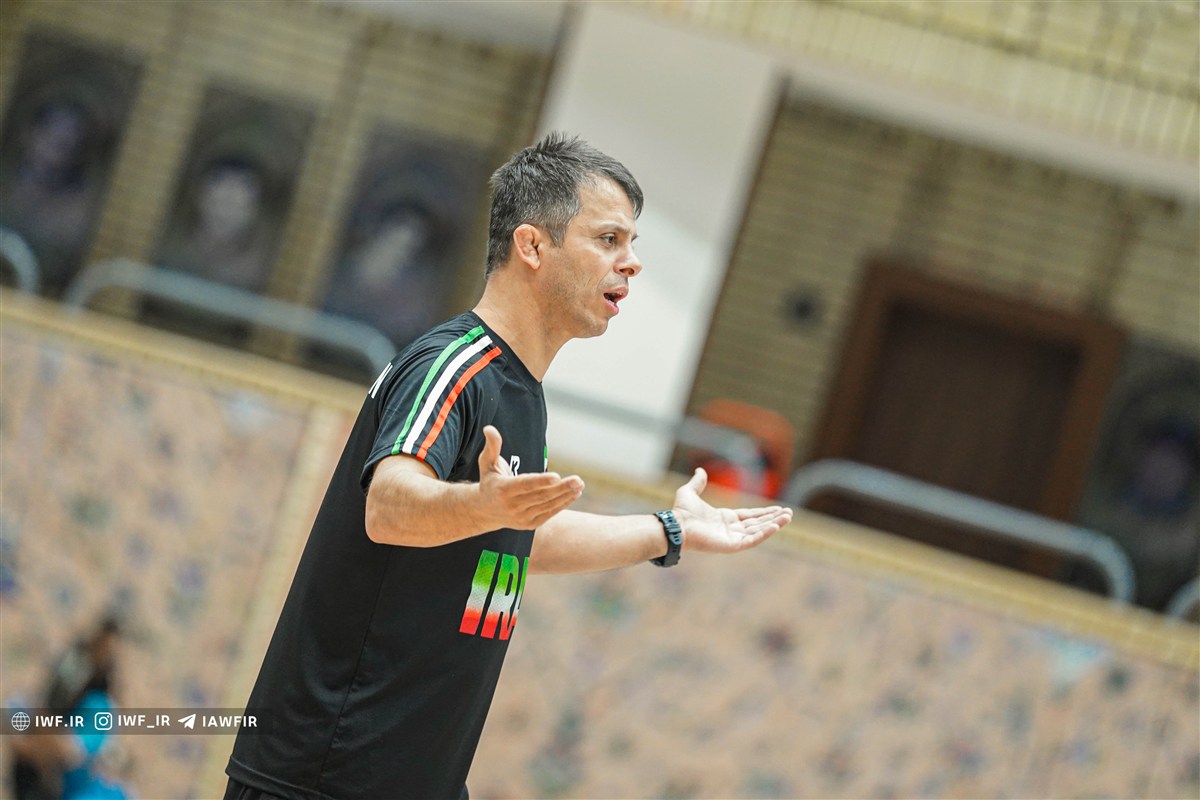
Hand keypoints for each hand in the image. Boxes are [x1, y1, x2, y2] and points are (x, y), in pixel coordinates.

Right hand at [478, 425, 583, 529]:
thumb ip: (492, 446)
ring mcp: (521, 517)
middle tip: (578, 480)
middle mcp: (512, 506)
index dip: (541, 481)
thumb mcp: (486, 463)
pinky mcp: (530, 524)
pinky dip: (563, 504)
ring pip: (547, 505)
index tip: (557, 476)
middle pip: (540, 496)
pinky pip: (549, 513)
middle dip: (561, 488)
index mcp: (502, 489)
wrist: (484, 511)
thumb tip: (489, 428)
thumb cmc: (489, 481)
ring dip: (566, 495)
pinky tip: (575, 494)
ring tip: (580, 485)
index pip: (524, 484)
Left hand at [672, 468, 791, 553]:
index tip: (778, 508)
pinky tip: (774, 526)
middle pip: (757, 524)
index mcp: (724, 518)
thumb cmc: (680, 512)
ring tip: (787, 517)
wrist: (676, 525)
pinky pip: (751, 540)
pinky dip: (763, 534)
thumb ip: (698, 482)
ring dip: (773, 525)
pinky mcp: (731, 546)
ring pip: (757, 531)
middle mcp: (730, 529)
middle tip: (789, 514)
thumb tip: (700, 470)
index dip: (764, 512)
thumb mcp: (690, 492)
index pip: (749, 516)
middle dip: (773, 518)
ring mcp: (731, 538)